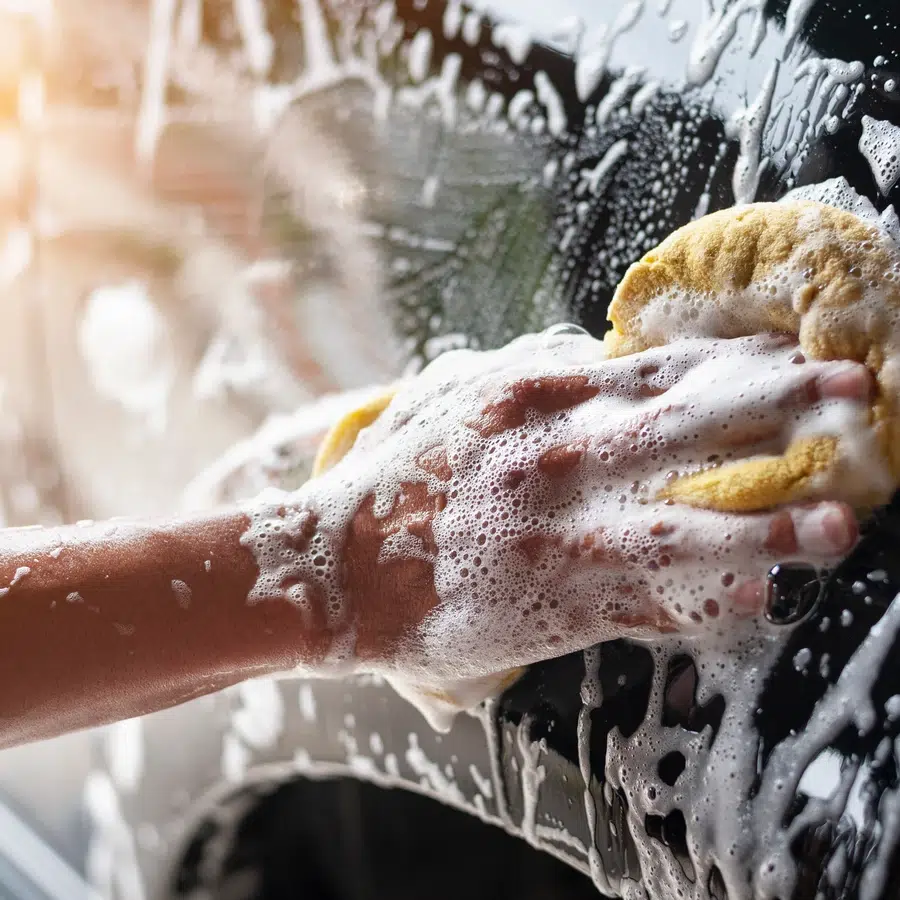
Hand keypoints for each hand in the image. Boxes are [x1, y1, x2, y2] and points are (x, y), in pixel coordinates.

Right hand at [319, 332, 870, 677]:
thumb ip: (528, 368)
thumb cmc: (393, 478)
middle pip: (690, 426)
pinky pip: (645, 603)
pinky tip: (762, 596)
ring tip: (841, 523)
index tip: (795, 353)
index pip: (658, 370)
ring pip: (685, 527)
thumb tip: (593, 350)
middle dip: (781, 406)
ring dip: (769, 524)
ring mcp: (560, 536)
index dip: (735, 361)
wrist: (336, 567)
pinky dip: (706, 600)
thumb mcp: (452, 397)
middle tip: (859, 392)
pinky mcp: (553, 604)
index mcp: (535, 402)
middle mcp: (558, 461)